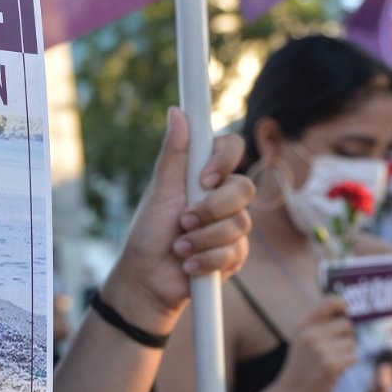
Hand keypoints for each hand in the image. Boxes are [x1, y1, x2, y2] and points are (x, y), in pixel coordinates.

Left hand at [101, 107, 253, 334]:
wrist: (148, 279)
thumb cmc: (149, 232)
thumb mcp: (160, 191)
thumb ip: (173, 154)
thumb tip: (177, 111)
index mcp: (205, 175)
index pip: (232, 148)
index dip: (223, 160)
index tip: (204, 178)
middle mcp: (222, 197)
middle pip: (244, 188)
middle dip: (211, 210)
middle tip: (183, 221)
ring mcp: (232, 225)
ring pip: (239, 224)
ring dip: (202, 239)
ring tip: (179, 248)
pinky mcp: (235, 254)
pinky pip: (235, 252)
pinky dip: (207, 260)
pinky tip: (188, 265)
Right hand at [276, 297, 355, 391]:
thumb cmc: (301, 366)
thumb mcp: (302, 341)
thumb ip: (320, 326)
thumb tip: (347, 313)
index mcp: (303, 326)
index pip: (330, 302)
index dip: (343, 304)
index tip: (346, 310)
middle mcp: (311, 335)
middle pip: (346, 324)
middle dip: (347, 336)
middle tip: (337, 348)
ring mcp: (321, 350)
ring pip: (351, 342)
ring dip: (347, 353)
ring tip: (331, 362)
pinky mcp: (332, 365)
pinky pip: (353, 356)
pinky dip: (348, 364)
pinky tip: (335, 370)